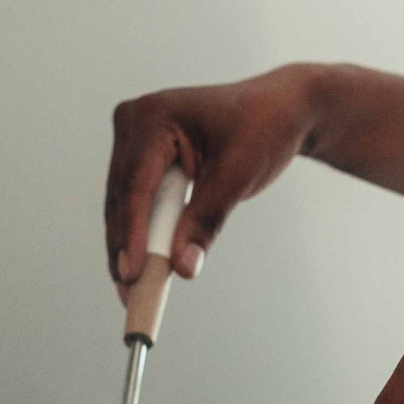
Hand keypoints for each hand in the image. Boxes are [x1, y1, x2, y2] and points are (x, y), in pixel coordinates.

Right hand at [105, 68, 316, 290]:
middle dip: (126, 248)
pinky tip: (141, 266)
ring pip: (123, 202)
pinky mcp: (142, 152)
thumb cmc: (265, 129)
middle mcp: (135, 120)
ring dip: (128, 245)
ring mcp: (135, 135)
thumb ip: (207, 221)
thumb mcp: (239, 175)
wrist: (281, 106)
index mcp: (155, 115)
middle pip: (122, 198)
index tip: (131, 275)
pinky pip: (136, 198)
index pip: (135, 184)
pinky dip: (141, 230)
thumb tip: (183, 268)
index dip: (131, 234)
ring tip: (132, 292)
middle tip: (130, 296)